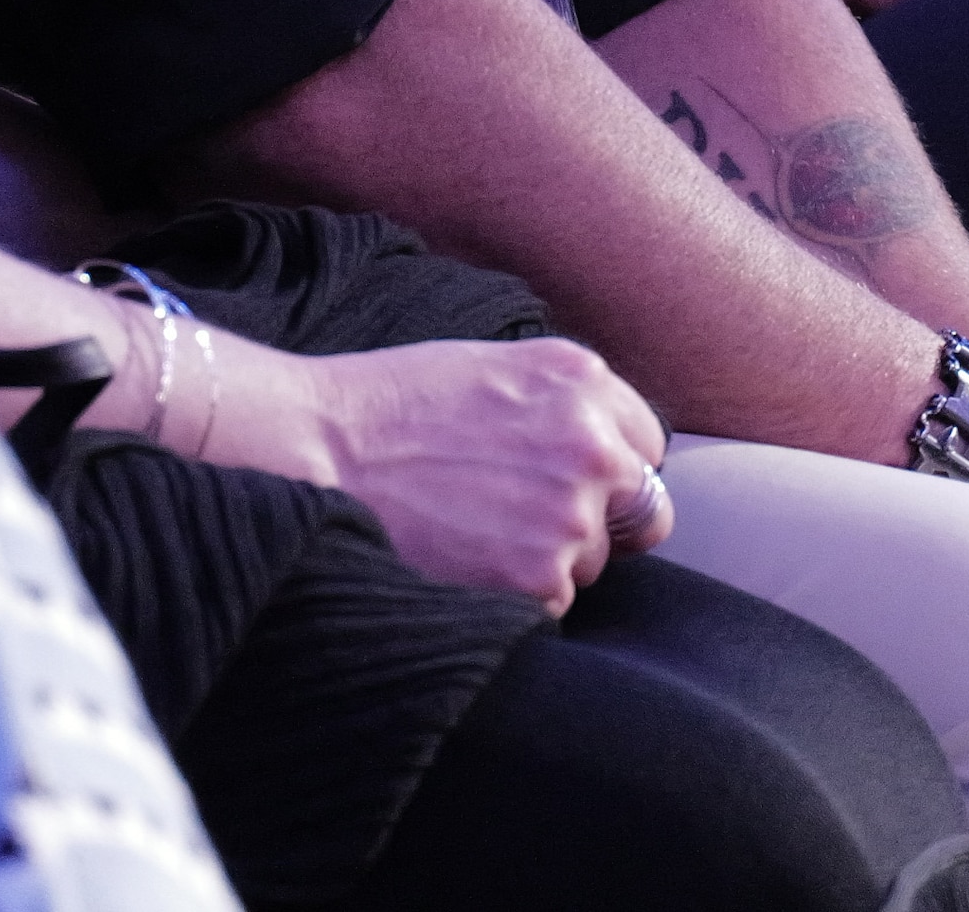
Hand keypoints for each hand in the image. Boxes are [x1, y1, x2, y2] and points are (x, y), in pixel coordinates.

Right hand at [282, 334, 673, 615]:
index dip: (608, 468)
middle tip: (530, 519)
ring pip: (593, 562)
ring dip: (552, 559)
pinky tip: (467, 562)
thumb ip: (569, 401)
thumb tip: (614, 450)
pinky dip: (519, 597)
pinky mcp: (539, 578)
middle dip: (603, 519)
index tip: (566, 479)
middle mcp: (593, 446)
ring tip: (476, 532)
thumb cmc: (395, 404)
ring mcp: (570, 515)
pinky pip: (556, 603)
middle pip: (642, 511)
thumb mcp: (499, 365)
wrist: (320, 448)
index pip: (647, 446)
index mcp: (583, 382)